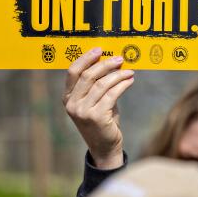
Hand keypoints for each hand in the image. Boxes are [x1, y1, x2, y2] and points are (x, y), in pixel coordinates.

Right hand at [63, 48, 133, 168]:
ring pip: (102, 84)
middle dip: (105, 64)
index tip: (99, 49)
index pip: (73, 72)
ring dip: (118, 75)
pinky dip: (122, 85)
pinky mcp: (96, 117)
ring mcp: (83, 111)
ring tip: (129, 71)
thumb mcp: (94, 101)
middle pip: (88, 75)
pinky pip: (112, 94)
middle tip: (119, 59)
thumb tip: (111, 61)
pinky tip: (130, 81)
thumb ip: (97, 84)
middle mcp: (72, 104)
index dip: (86, 58)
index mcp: (67, 97)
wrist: (104, 147)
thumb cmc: (102, 119)